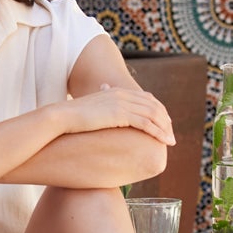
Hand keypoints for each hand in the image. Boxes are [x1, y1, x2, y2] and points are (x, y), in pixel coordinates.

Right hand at [55, 84, 175, 146]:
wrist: (61, 117)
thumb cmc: (72, 119)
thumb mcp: (91, 112)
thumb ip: (102, 112)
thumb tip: (104, 122)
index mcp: (116, 91)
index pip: (145, 98)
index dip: (158, 110)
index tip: (164, 123)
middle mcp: (122, 94)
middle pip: (153, 105)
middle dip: (165, 120)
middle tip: (171, 134)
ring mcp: (122, 103)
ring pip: (153, 114)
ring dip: (164, 128)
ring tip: (170, 141)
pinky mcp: (120, 114)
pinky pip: (146, 123)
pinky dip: (158, 132)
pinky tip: (163, 141)